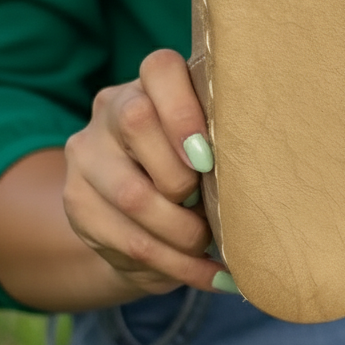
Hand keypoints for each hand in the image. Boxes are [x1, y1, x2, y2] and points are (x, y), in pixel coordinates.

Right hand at [63, 49, 222, 296]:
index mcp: (151, 83)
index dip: (185, 108)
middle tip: (209, 203)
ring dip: (183, 231)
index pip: (160, 68)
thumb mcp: (212, 144)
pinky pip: (128, 240)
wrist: (140, 216)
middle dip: (182, 175)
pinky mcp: (77, 202)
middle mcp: (111, 108)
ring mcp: (87, 153)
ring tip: (210, 245)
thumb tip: (267, 169)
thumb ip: (225, 140)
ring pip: (132, 192)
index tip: (209, 154)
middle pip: (136, 122)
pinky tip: (210, 276)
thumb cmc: (199, 168)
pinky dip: (177, 266)